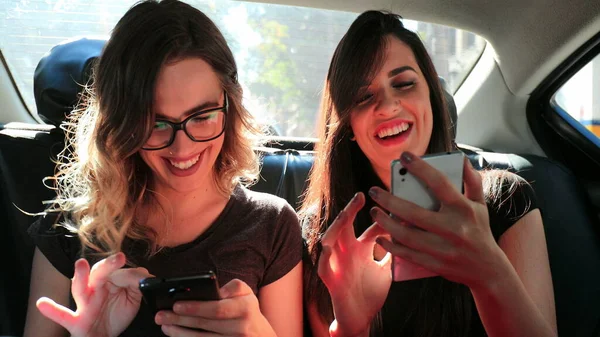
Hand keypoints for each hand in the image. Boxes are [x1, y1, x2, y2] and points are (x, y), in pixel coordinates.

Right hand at [36, 252, 152, 336]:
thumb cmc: (115, 314)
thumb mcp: (132, 298)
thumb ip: (136, 285)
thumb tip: (143, 273)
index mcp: (108, 282)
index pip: (119, 273)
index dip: (131, 275)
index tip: (143, 277)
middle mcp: (95, 290)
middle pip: (99, 274)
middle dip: (107, 265)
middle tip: (119, 258)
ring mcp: (84, 305)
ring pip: (80, 288)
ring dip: (80, 277)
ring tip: (80, 265)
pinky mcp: (76, 321)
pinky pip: (63, 316)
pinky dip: (52, 310)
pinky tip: (42, 303)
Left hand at [155, 279, 275, 336]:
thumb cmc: (248, 311)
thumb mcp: (247, 293)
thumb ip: (233, 286)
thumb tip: (215, 290)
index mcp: (245, 308)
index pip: (217, 308)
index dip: (195, 307)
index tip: (176, 305)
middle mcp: (241, 327)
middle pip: (205, 325)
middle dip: (180, 320)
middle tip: (161, 315)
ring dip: (179, 333)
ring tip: (165, 326)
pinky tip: (177, 335)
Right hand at [318, 193, 390, 336]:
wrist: (360, 319)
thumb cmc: (370, 293)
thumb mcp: (386, 270)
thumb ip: (392, 253)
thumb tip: (408, 238)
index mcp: (361, 250)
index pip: (371, 229)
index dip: (383, 220)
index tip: (398, 211)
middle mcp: (347, 253)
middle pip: (346, 226)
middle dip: (352, 210)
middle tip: (362, 196)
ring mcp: (338, 264)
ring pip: (331, 240)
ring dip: (336, 227)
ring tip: (344, 216)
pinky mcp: (331, 280)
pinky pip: (323, 266)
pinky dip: (324, 257)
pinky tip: (327, 247)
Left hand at [370, 152, 510, 289]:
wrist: (488, 270)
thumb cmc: (480, 230)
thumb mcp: (480, 205)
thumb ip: (471, 181)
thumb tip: (461, 158)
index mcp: (464, 209)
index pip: (440, 183)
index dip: (421, 168)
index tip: (404, 156)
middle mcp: (453, 229)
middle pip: (414, 213)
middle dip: (389, 201)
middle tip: (374, 191)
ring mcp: (443, 249)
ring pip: (406, 235)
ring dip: (385, 223)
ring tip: (374, 211)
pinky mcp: (435, 264)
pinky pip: (407, 254)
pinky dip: (391, 246)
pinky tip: (380, 237)